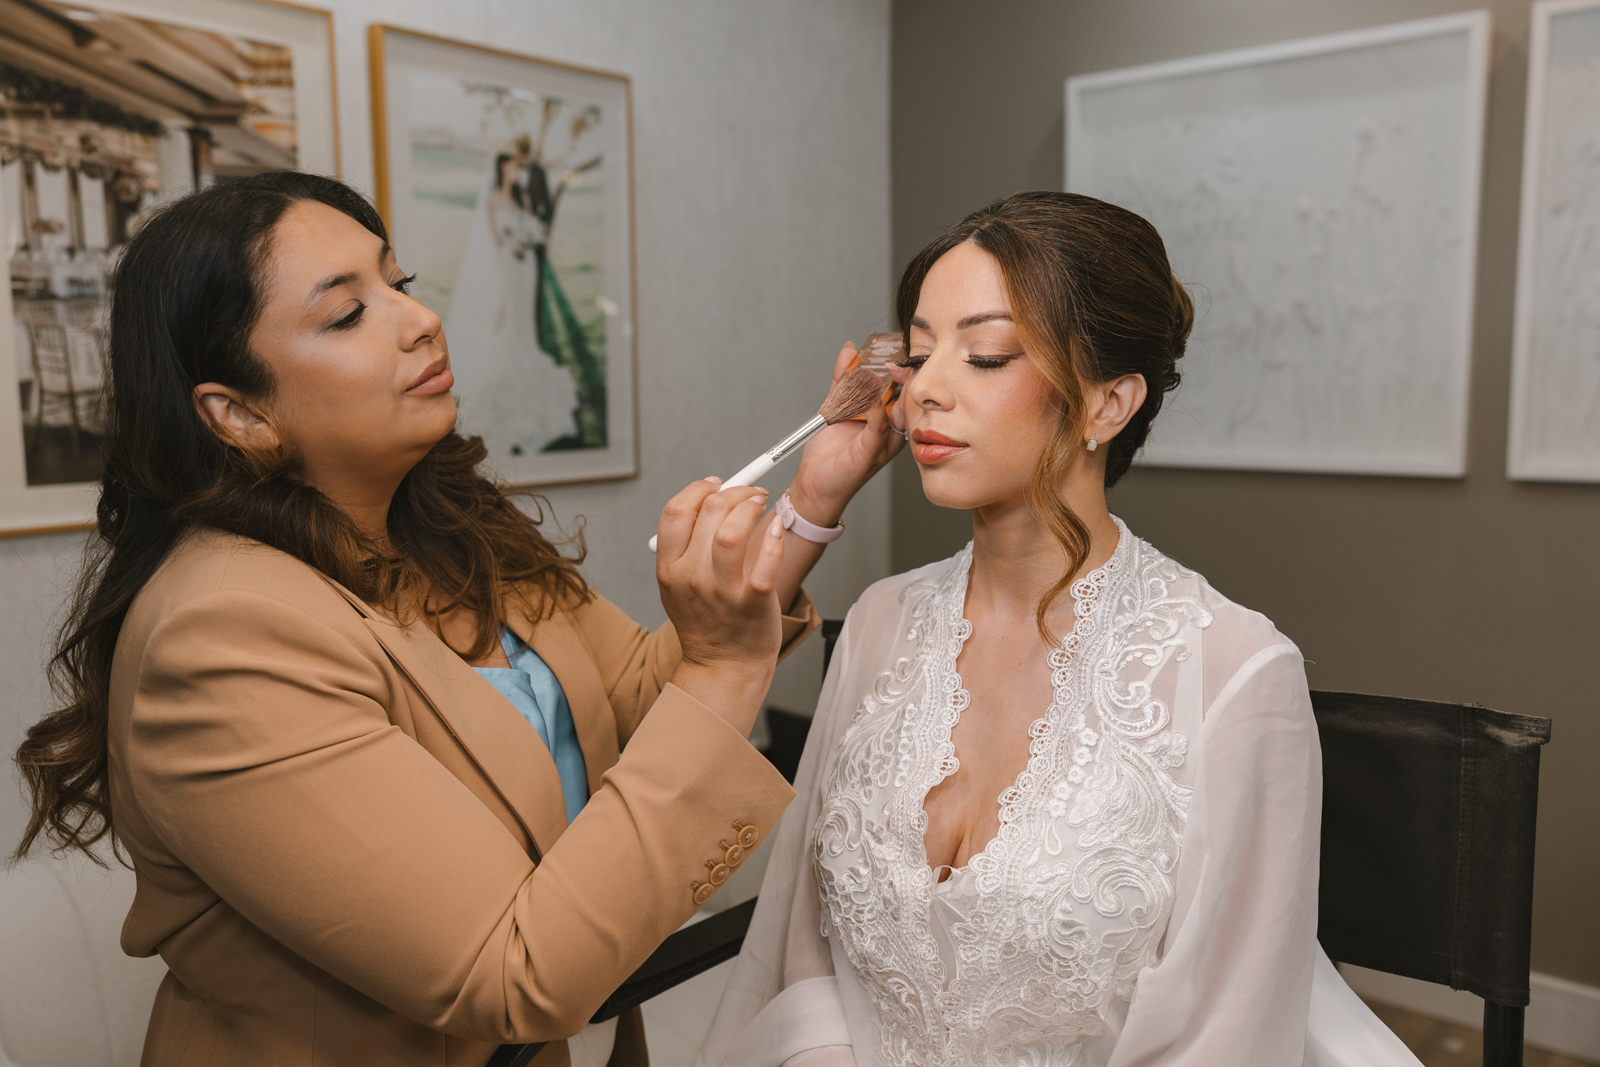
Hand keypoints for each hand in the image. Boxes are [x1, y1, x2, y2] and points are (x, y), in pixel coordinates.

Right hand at [655, 478, 786, 732]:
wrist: (724, 667)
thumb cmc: (708, 622)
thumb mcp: (679, 586)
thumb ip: (687, 547)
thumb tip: (711, 498)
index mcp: (669, 569)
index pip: (676, 511)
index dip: (698, 489)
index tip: (716, 484)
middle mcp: (691, 578)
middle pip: (708, 512)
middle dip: (735, 492)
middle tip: (752, 493)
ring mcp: (722, 591)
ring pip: (732, 531)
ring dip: (752, 507)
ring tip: (763, 504)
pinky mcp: (753, 602)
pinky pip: (766, 560)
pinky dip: (775, 537)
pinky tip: (777, 528)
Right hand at [787, 342, 905, 524]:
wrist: (815, 489)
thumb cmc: (846, 480)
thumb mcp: (868, 453)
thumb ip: (876, 426)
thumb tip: (876, 398)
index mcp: (893, 433)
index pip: (904, 401)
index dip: (904, 381)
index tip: (897, 366)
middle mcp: (877, 421)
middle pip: (885, 387)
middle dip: (884, 368)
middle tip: (882, 350)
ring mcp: (857, 414)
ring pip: (862, 384)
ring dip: (863, 366)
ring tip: (864, 350)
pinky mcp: (836, 411)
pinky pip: (841, 386)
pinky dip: (843, 370)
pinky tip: (847, 355)